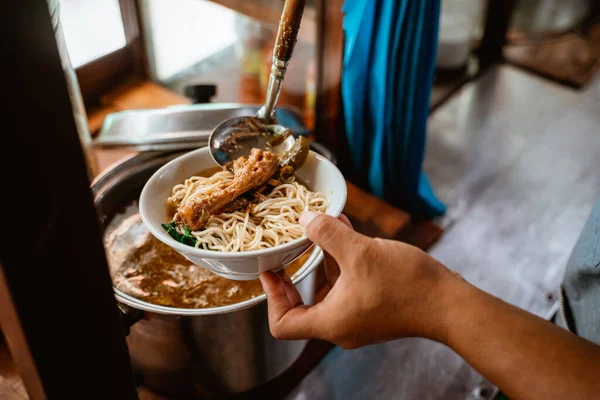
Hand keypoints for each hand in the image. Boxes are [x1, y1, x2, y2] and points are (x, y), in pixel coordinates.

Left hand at [259, 212, 462, 348]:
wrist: (450, 304)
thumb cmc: (406, 284)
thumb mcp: (360, 251)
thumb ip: (328, 233)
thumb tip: (305, 219)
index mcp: (330, 322)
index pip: (283, 324)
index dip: (271, 297)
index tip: (270, 271)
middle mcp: (341, 326)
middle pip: (302, 307)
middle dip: (293, 276)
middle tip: (285, 253)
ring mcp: (359, 319)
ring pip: (328, 292)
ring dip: (321, 262)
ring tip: (317, 231)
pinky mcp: (375, 309)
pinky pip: (348, 288)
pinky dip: (342, 264)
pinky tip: (347, 232)